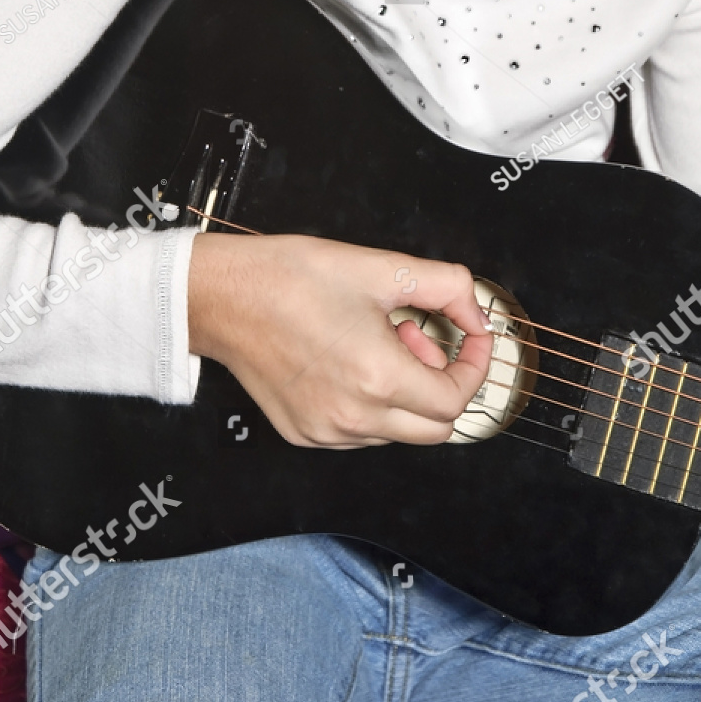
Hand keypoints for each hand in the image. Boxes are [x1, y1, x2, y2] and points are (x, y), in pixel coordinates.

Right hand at [187, 232, 492, 447]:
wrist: (224, 295)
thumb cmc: (291, 278)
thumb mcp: (381, 267)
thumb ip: (447, 286)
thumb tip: (476, 313)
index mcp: (378, 377)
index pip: (455, 401)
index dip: (475, 368)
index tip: (473, 341)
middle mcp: (353, 417)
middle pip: (435, 428)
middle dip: (441, 383)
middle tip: (415, 336)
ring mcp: (326, 432)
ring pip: (398, 432)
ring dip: (405, 393)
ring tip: (376, 342)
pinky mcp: (303, 434)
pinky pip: (360, 433)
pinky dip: (372, 405)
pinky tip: (350, 361)